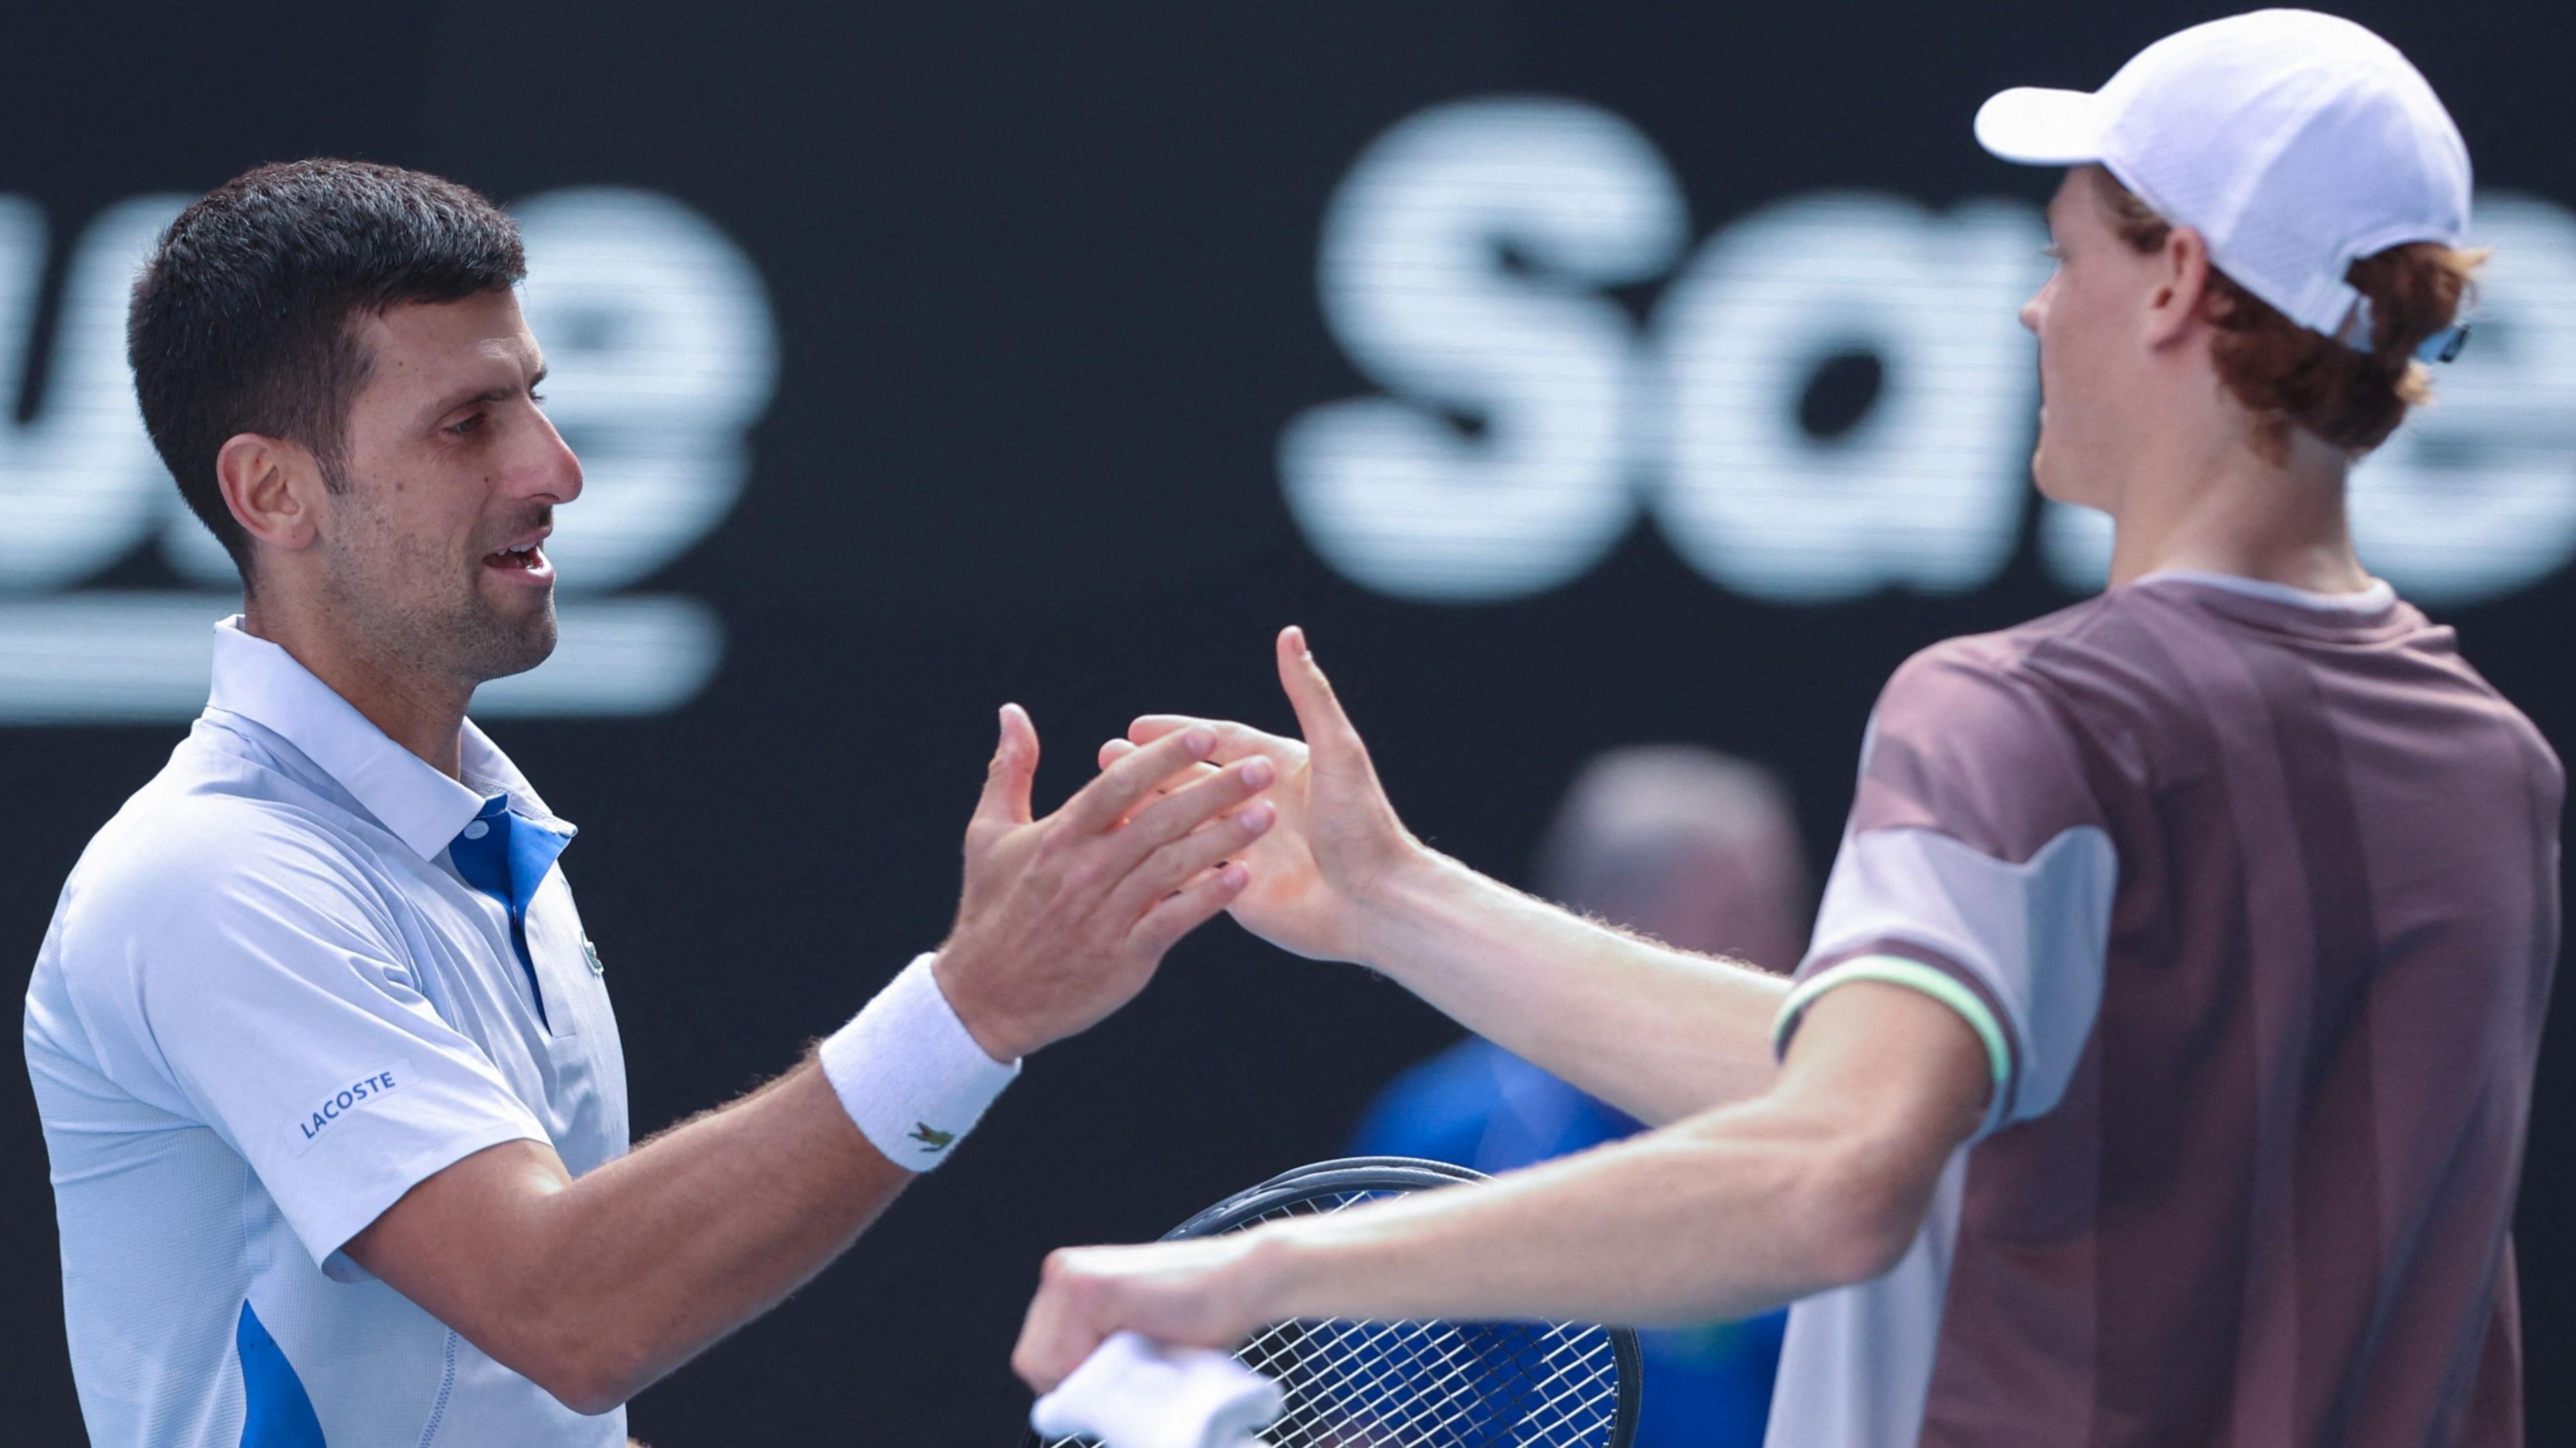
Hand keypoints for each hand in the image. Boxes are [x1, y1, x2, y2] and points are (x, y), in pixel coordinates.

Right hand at [934, 704, 1277, 1059]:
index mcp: (1059, 837)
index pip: (1117, 786)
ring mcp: (1107, 915)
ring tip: (1267, 815)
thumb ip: (1010, 770)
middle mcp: (1085, 871)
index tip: (1205, 735)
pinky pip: (1174, 921)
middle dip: (1215, 791)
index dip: (1162, 758)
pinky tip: (1244, 878)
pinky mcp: (1125, 956)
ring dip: (1223, 839)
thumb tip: (1013, 712)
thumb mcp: (988, 834)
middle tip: (1263, 768)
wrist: (987, 997)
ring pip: (1174, 868)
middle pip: (1159, 821)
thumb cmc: (992, 908)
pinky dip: (1208, 899)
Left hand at [1012, 1234, 1277, 1392]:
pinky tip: (1137, 1344)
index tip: (1115, 1374)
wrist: (1243, 1283)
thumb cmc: (1199, 1317)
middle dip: (1077, 1378)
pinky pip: (1067, 1357)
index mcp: (1065, 1280)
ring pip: (1047, 1364)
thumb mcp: (1129, 1337)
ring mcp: (1071, 1277)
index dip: (1071, 1380)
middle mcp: (1060, 1272)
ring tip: (1138, 1352)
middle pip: (1034, 1361)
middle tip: (1128, 1364)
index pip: (1036, 1356)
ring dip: (1092, 1375)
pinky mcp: (1092, 1288)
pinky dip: (1098, 1369)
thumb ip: (1095, 1351)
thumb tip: (1070, 1400)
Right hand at [1098, 626, 1424, 964]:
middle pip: (1194, 781)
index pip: (1220, 742)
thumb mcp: (1336, 751)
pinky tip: (1124, 854)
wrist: (1378, 904)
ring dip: (1147, 810)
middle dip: (1150, 769)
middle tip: (1105, 757)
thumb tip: (1290, 634)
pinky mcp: (1242, 891)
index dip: (1178, 733)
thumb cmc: (1363, 825)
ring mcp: (1250, 849)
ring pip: (1186, 824)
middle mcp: (1262, 806)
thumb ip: (1309, 694)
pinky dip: (1161, 860)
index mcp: (1283, 769)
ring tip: (1105, 802)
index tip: (1135, 727)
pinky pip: (1193, 871)